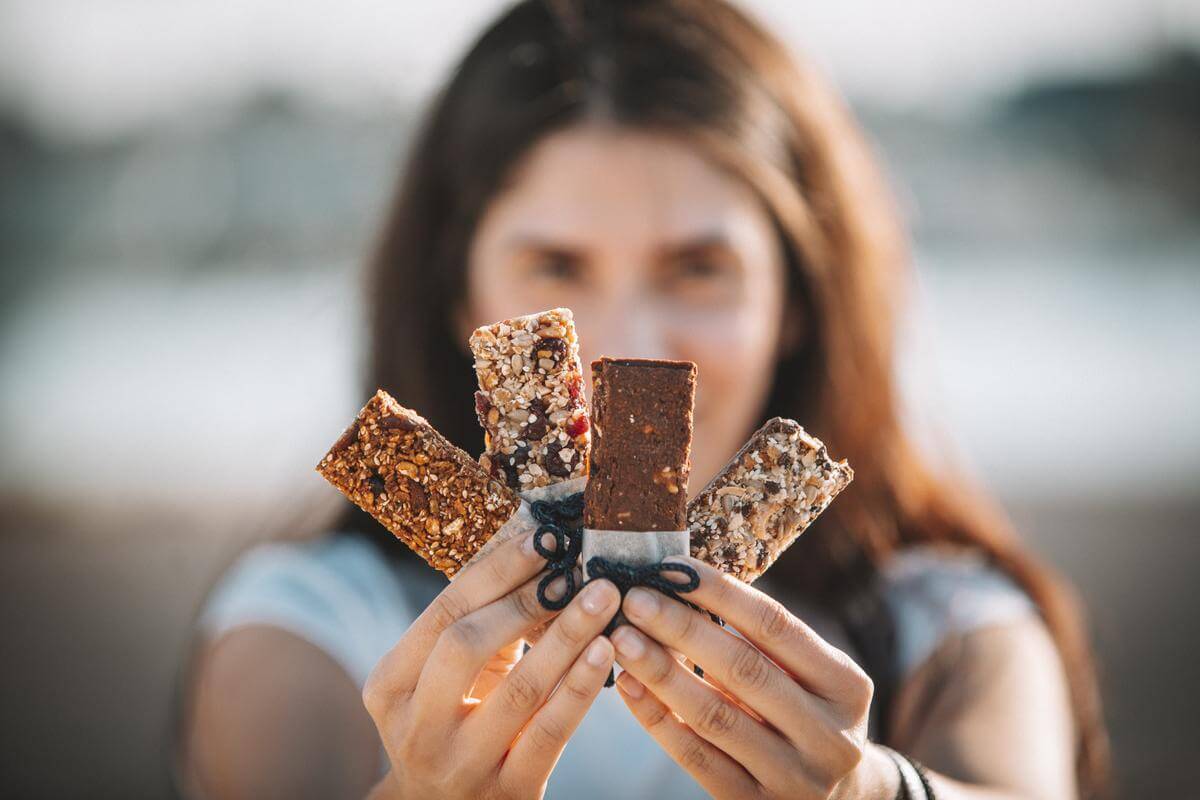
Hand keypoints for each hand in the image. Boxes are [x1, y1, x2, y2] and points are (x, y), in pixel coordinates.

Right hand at [363, 530, 620, 799]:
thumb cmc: (454, 725)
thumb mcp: (444, 681)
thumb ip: (478, 628)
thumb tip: (536, 553)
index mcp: (390, 686)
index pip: (443, 613)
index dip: (495, 571)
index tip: (542, 538)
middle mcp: (415, 727)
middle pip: (465, 645)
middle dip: (524, 599)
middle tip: (574, 567)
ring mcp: (461, 764)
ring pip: (519, 689)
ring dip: (567, 635)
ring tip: (603, 597)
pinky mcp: (508, 792)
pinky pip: (550, 731)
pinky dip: (581, 686)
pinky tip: (605, 650)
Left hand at [611, 556, 890, 799]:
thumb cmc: (808, 714)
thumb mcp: (813, 677)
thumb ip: (765, 641)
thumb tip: (684, 583)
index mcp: (846, 687)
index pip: (777, 626)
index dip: (722, 594)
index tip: (674, 568)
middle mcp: (828, 735)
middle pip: (743, 669)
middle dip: (682, 628)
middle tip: (635, 599)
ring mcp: (792, 777)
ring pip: (713, 717)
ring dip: (661, 672)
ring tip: (623, 638)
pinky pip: (695, 757)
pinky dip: (657, 718)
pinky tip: (629, 686)